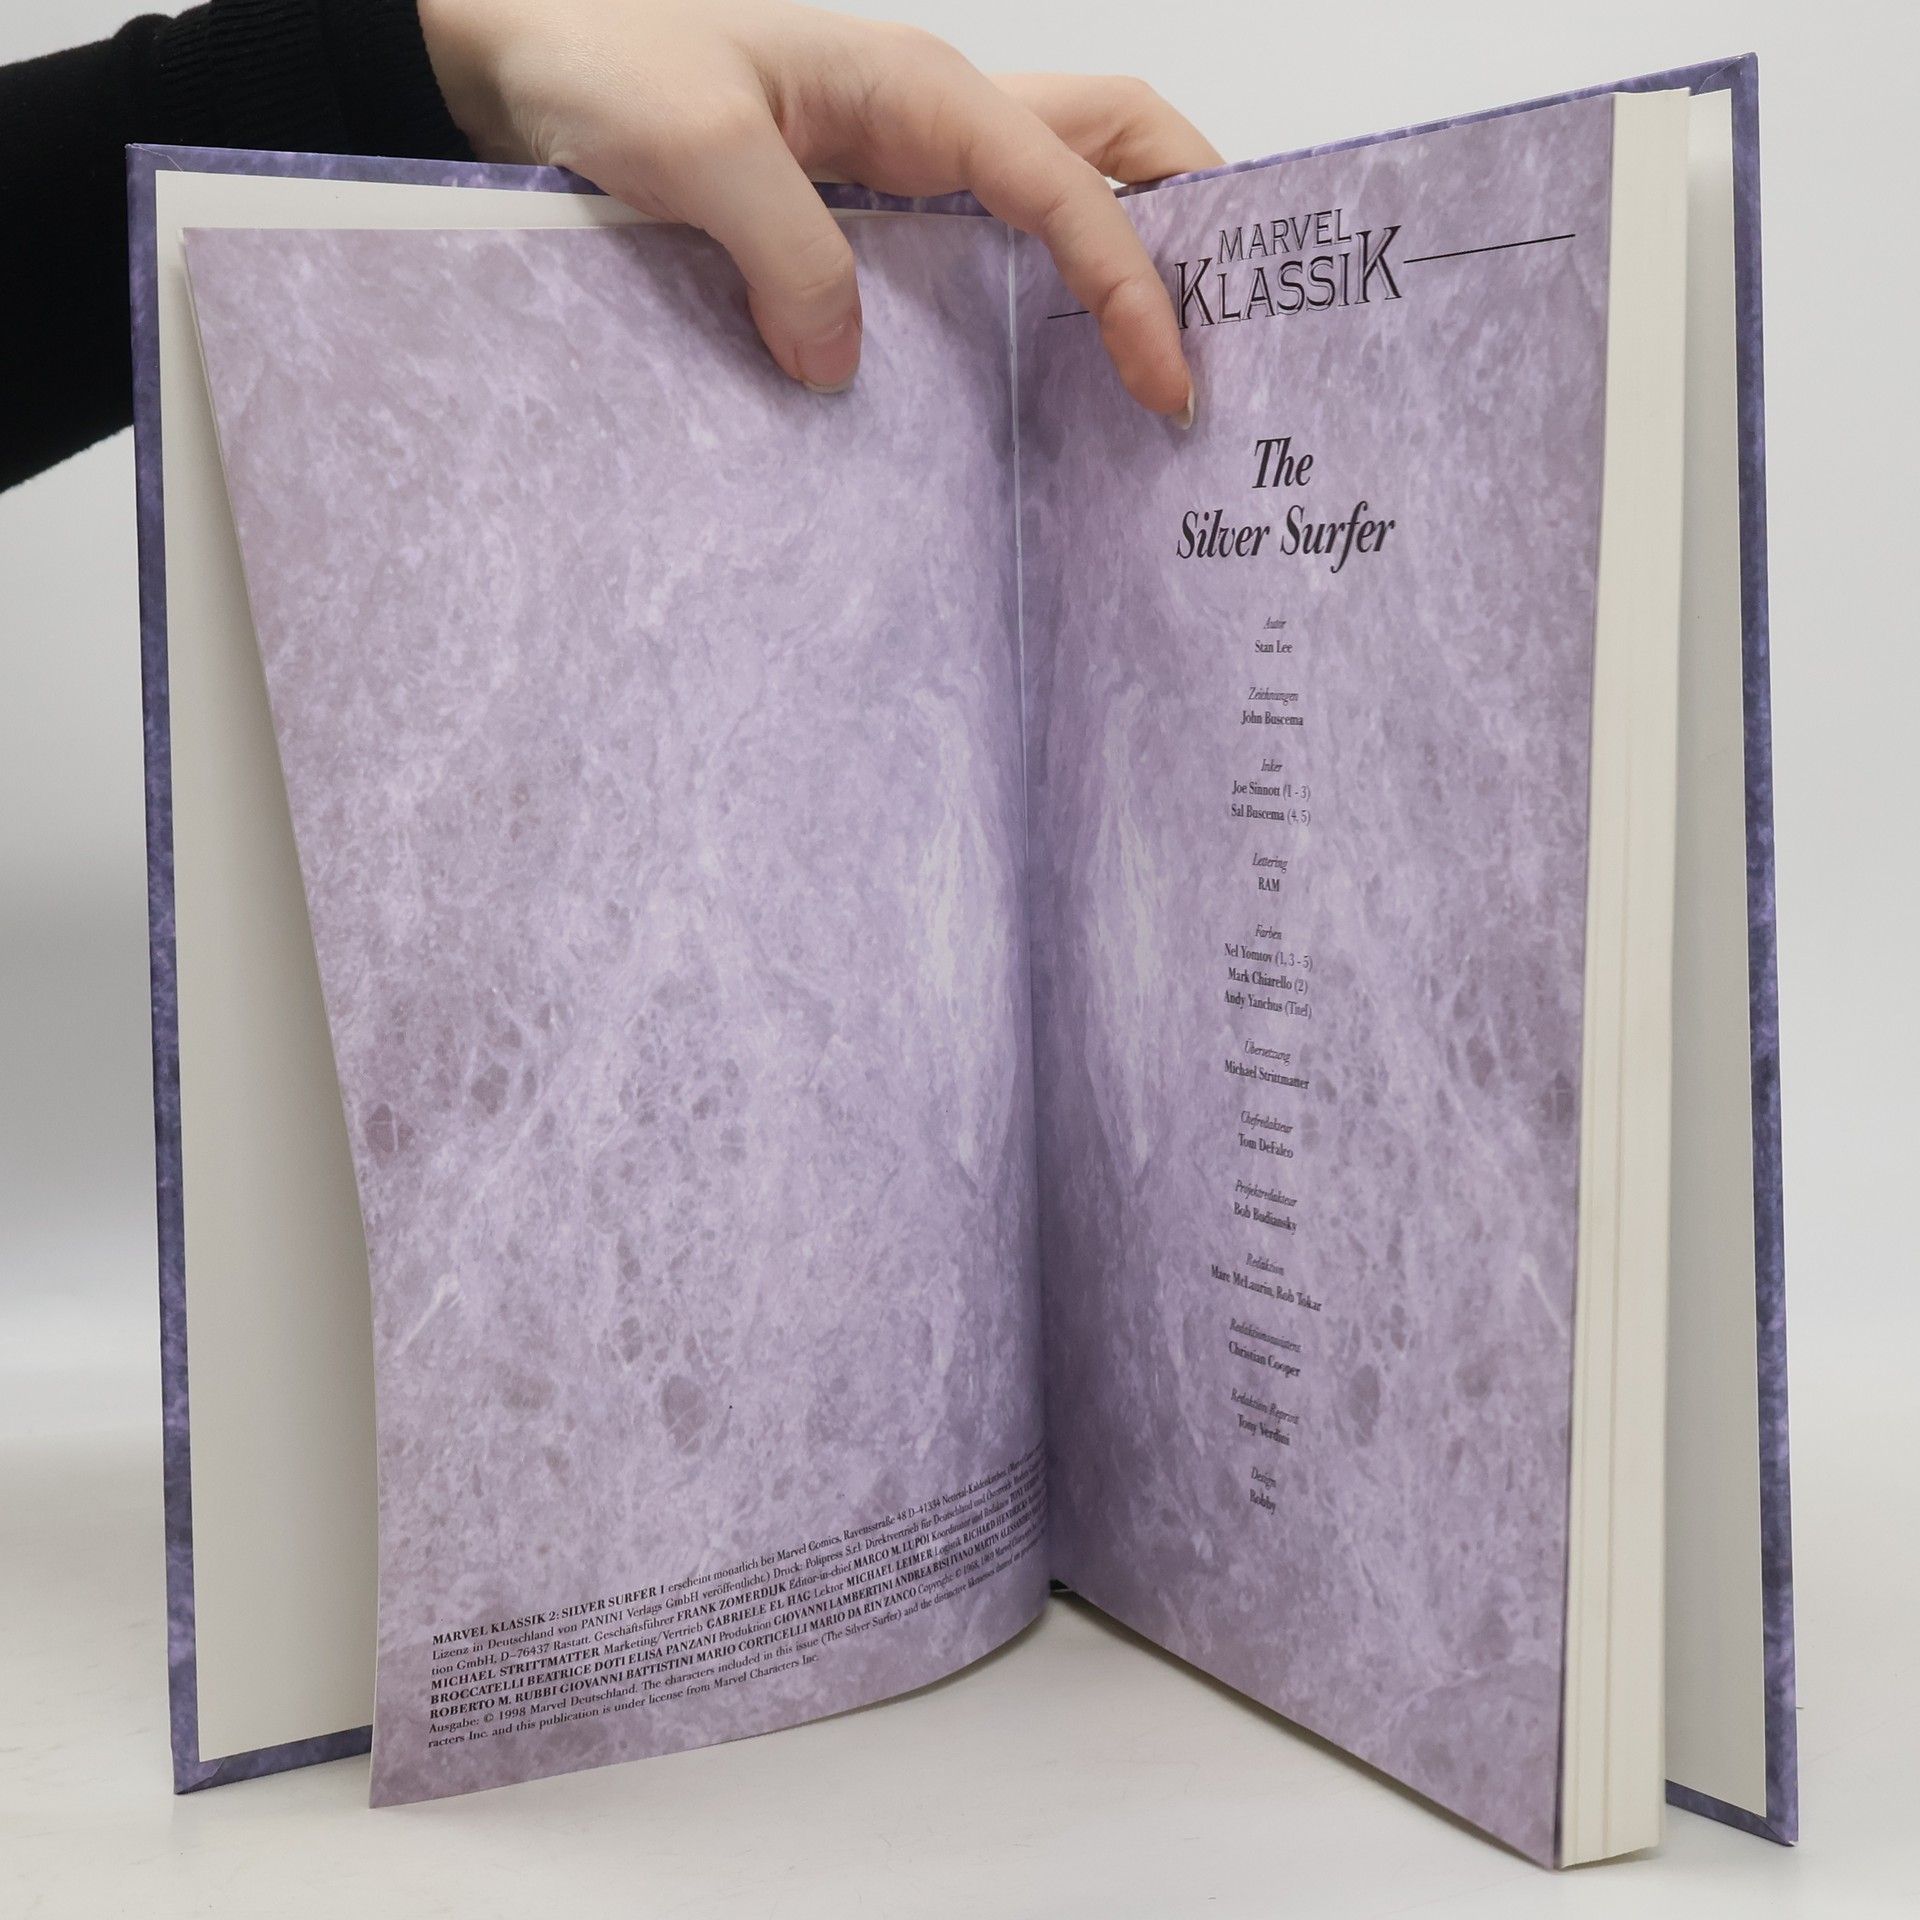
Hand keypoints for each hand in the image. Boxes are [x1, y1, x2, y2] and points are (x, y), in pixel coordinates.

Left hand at [418, 0, 1220, 415]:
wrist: (518, 48)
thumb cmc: (598, 57)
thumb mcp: (691, 149)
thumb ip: (784, 251)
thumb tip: (841, 368)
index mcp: (918, 88)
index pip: (1068, 186)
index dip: (1133, 282)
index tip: (1169, 380)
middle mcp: (933, 115)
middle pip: (1116, 139)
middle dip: (1193, 217)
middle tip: (1236, 327)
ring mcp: (906, 157)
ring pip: (1062, 187)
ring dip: (1127, 255)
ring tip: (1166, 360)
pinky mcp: (867, 205)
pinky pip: (984, 244)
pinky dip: (1037, 291)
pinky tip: (1037, 369)